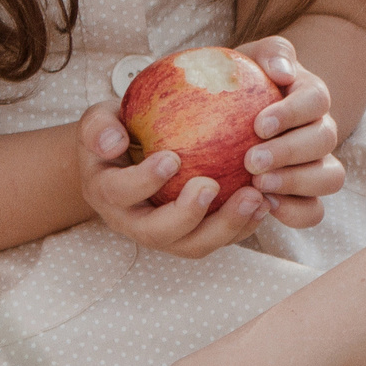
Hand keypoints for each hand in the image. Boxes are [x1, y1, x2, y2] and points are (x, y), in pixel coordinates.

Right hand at [76, 98, 270, 256]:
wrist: (127, 160)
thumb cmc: (117, 132)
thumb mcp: (99, 121)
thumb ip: (99, 127)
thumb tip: (113, 141)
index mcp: (107, 193)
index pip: (119, 193)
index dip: (143, 181)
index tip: (171, 158)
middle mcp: (133, 222)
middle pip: (158, 233)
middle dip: (188, 215)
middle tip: (212, 185)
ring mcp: (165, 234)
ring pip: (193, 245)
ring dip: (226, 226)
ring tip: (255, 197)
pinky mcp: (193, 235)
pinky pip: (218, 239)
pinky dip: (244, 226)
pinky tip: (266, 201)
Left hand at [233, 35, 343, 228]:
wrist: (234, 115)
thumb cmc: (241, 81)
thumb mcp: (251, 56)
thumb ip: (271, 53)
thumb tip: (282, 72)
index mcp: (311, 97)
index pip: (316, 100)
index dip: (292, 114)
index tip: (259, 125)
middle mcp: (321, 131)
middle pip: (324, 141)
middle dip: (290, 152)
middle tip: (251, 161)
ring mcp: (317, 164)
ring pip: (330, 177)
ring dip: (296, 183)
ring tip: (258, 185)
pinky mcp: (305, 195)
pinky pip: (313, 210)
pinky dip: (295, 212)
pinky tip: (263, 206)